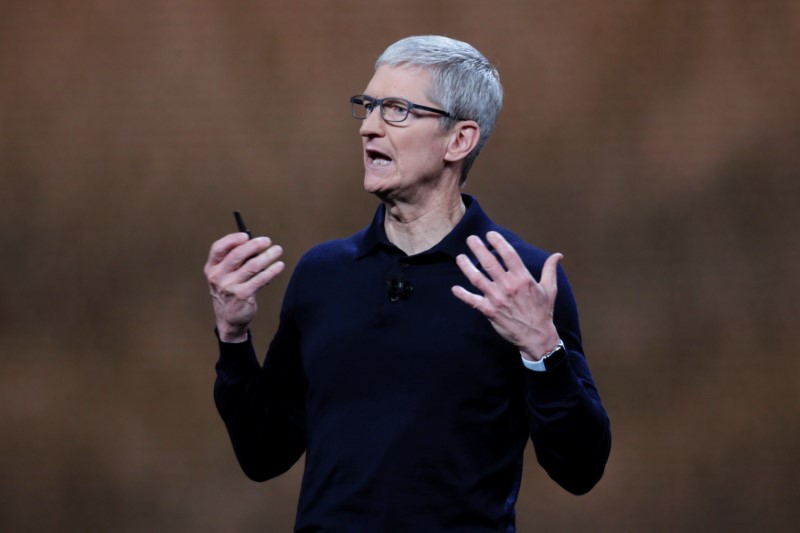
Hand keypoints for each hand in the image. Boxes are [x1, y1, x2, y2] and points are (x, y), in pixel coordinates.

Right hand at [203, 232, 284, 342]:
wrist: (229, 319)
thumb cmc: (229, 292)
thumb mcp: (223, 276)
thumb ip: (234, 261)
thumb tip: (255, 244)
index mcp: (211, 268)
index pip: (218, 248)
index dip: (232, 239)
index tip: (246, 235)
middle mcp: (218, 276)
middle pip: (237, 254)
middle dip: (254, 245)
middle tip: (267, 241)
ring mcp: (230, 286)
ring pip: (252, 266)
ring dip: (267, 256)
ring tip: (277, 250)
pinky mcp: (243, 295)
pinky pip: (260, 279)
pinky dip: (272, 270)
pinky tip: (279, 266)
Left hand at [451, 231, 561, 359]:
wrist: (536, 336)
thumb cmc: (542, 312)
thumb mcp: (549, 289)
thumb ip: (550, 270)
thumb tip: (558, 255)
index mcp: (523, 279)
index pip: (508, 254)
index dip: (498, 242)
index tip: (490, 234)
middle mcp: (508, 286)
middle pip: (489, 263)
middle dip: (478, 249)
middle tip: (471, 239)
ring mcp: (497, 298)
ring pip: (477, 278)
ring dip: (466, 267)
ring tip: (460, 257)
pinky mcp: (490, 311)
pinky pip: (472, 301)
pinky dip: (463, 295)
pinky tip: (455, 289)